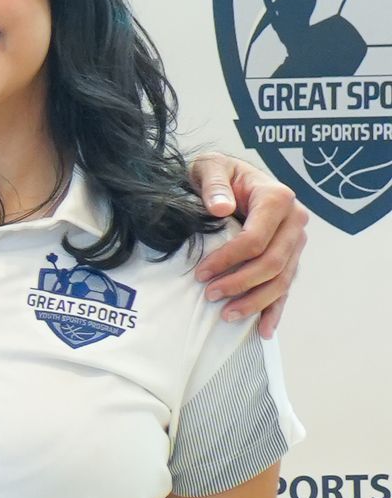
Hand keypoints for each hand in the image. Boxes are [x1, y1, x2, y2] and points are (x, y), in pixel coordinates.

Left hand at [189, 152, 308, 338]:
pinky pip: (286, 287)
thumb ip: (214, 184)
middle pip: (272, 263)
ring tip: (228, 315)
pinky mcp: (290, 256)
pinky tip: (264, 330)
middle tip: (210, 296)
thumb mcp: (211, 167)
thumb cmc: (220, 172)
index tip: (201, 273)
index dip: (228, 260)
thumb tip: (221, 208)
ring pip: (281, 279)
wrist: (232, 175)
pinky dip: (275, 309)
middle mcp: (293, 221)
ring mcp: (295, 241)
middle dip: (241, 283)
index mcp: (277, 198)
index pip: (256, 239)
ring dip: (256, 301)